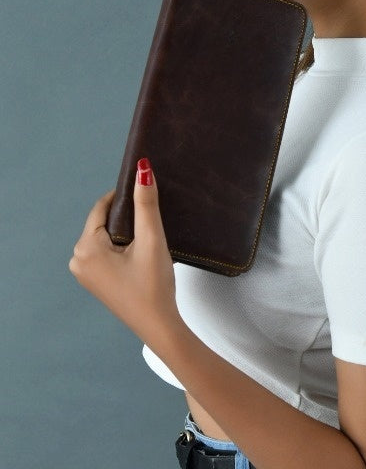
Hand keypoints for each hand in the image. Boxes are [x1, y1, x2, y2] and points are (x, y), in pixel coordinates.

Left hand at [69, 159, 179, 348]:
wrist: (159, 326)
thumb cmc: (154, 285)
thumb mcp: (151, 239)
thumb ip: (146, 203)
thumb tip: (143, 169)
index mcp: (85, 248)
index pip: (102, 207)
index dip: (124, 196)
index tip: (144, 189)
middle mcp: (77, 259)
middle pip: (103, 222)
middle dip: (126, 215)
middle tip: (151, 217)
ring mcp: (84, 272)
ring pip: (105, 236)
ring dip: (125, 230)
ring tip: (149, 235)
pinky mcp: (95, 280)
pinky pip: (105, 251)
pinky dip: (122, 245)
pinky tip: (141, 250)